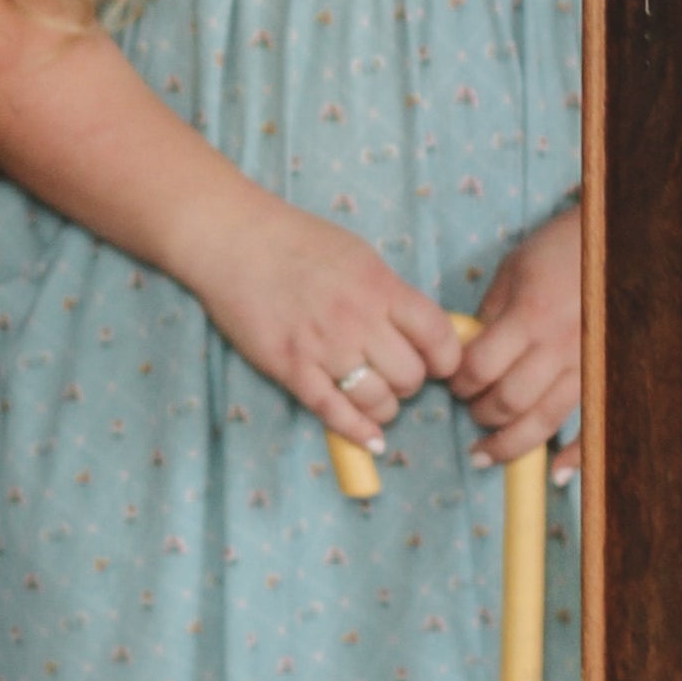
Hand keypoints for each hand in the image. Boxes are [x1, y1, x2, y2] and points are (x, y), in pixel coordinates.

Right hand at [185, 186, 460, 446]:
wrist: (234, 240)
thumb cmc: (297, 241)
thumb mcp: (359, 256)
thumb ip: (389, 293)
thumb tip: (419, 328)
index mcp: (380, 287)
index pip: (437, 336)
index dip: (447, 359)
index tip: (440, 364)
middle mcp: (358, 320)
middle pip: (410, 375)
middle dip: (410, 383)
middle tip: (397, 376)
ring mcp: (323, 347)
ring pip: (377, 400)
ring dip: (385, 407)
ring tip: (378, 400)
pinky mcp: (291, 368)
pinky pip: (333, 411)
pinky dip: (357, 431)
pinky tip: (371, 440)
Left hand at [452, 203, 580, 473]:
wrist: (618, 244)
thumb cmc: (560, 250)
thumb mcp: (513, 271)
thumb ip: (488, 314)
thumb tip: (465, 353)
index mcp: (530, 316)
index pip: (480, 367)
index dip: (457, 381)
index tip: (451, 381)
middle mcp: (559, 347)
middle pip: (508, 400)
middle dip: (479, 412)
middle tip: (468, 407)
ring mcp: (586, 365)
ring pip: (543, 421)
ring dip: (509, 442)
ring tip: (486, 451)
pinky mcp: (604, 376)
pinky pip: (590, 425)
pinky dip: (574, 455)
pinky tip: (554, 473)